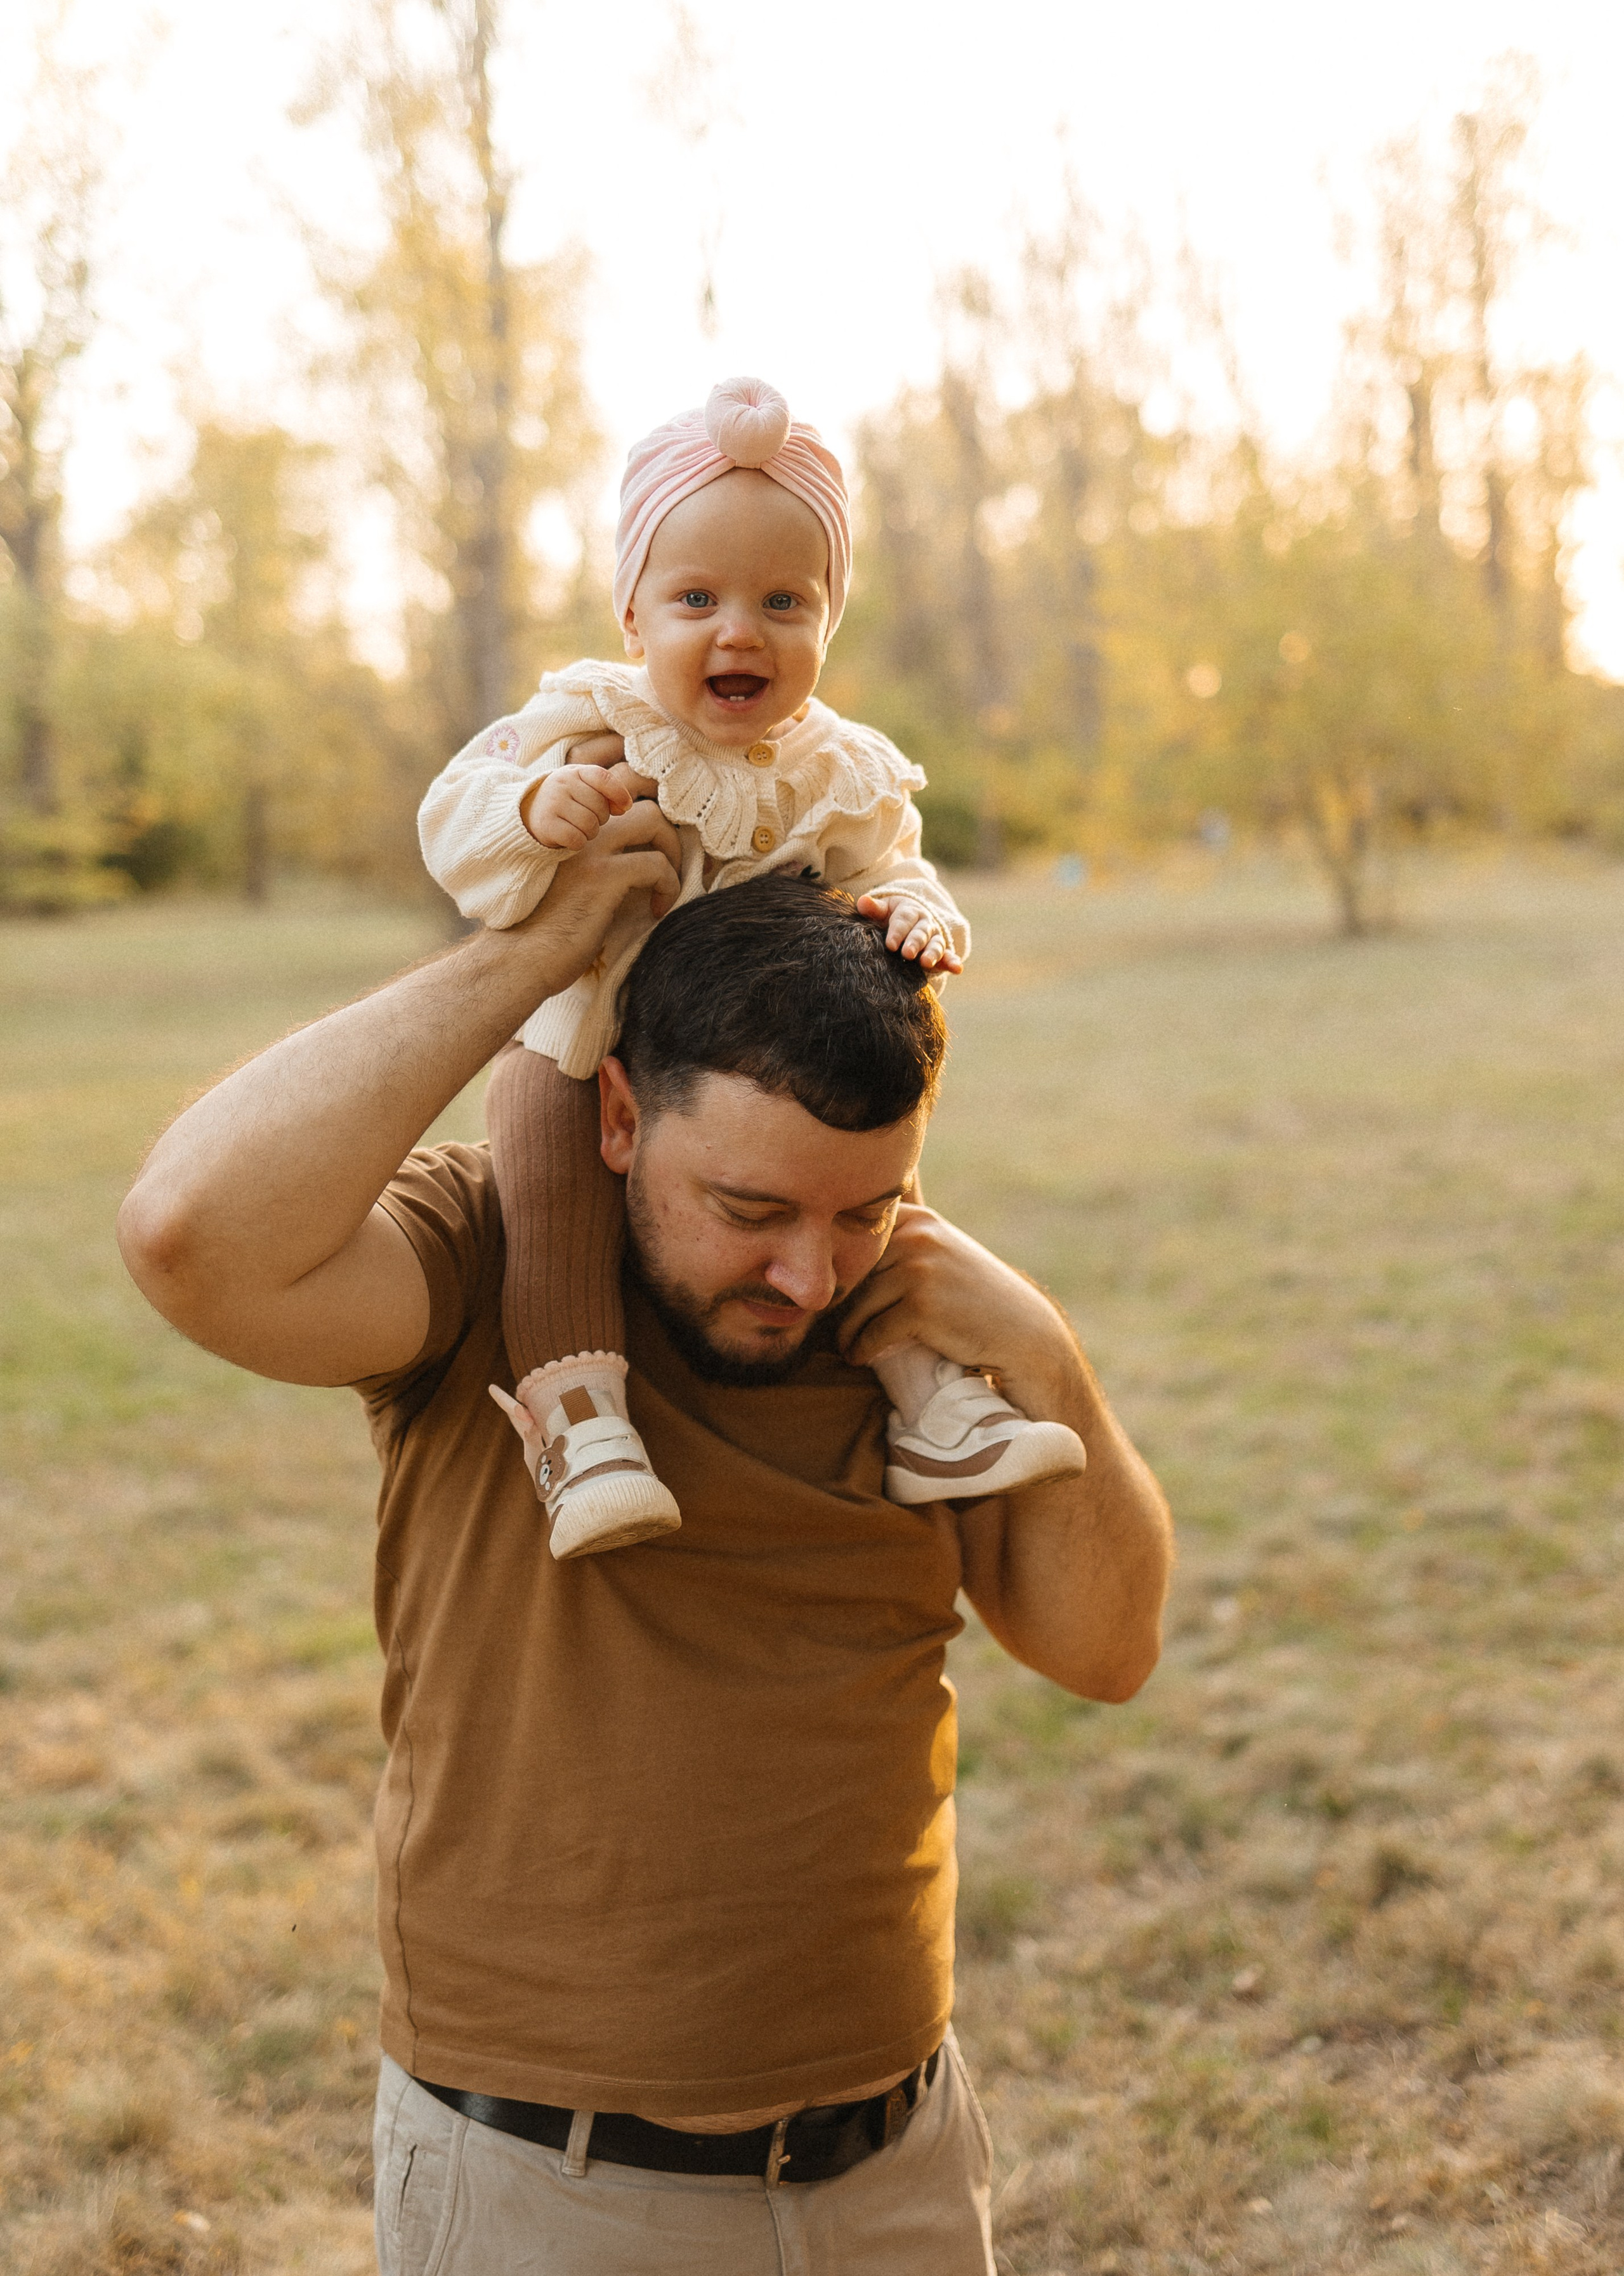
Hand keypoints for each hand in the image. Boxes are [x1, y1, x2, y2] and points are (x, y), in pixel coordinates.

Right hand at [511, 797, 683, 979]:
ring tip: (667, 886)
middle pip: (643, 804)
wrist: (524, 957)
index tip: (665, 848)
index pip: (622, 794)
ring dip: (673, 853)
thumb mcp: (582, 887)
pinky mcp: (602, 876)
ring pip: (653, 821)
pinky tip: (658, 909)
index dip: (654, 816)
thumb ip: (608, 865)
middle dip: (669, 833)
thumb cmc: (554, 932)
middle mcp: (583, 832)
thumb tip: (654, 860)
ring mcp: (592, 850)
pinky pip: (655, 864)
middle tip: (671, 866)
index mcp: (577, 832)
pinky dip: (668, 886)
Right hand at [522, 735, 660, 851]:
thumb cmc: (565, 800)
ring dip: (590, 833)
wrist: (526, 812)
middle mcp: (561, 784)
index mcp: (574, 771)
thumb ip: (605, 793)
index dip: (619, 793)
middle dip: (600, 819)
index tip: (626, 807)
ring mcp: (552, 803)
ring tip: (579, 828)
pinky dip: (578, 844)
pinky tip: (570, 838)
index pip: (602, 778)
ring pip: (590, 825)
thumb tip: (626, 807)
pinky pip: (577, 840)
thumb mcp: (583, 788)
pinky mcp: (546, 825)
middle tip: (587, 819)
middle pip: (599, 807)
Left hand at [838, 1203, 1079, 1419]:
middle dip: (841, 1302)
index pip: (857, 1239)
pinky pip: (873, 1331)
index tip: (832, 1292)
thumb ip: (902, 1244)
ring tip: (846, 1345)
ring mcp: (919, 1269)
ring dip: (847, 1331)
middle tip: (832, 1326)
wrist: (1021, 1333)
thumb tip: (836, 1255)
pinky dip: (862, 1348)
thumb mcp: (941, 1253)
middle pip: (854, 1272)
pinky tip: (860, 1356)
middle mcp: (917, 1236)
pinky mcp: (921, 1307)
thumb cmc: (972, 1298)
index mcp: (918, 1219)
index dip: (839, 1267)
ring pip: (859, 1304)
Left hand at [856, 893, 963, 973]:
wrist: (907, 923)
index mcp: (910, 911)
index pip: (904, 919)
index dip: (898, 931)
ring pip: (935, 944)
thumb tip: (863, 902)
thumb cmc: (890, 918)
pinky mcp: (940, 954)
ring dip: (932, 953)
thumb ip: (874, 909)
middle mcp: (925, 924)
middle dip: (914, 942)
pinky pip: (948, 957)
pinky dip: (953, 962)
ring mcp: (934, 939)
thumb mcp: (882, 911)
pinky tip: (957, 968)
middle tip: (906, 954)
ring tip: (926, 962)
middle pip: (921, 932)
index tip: (890, 944)